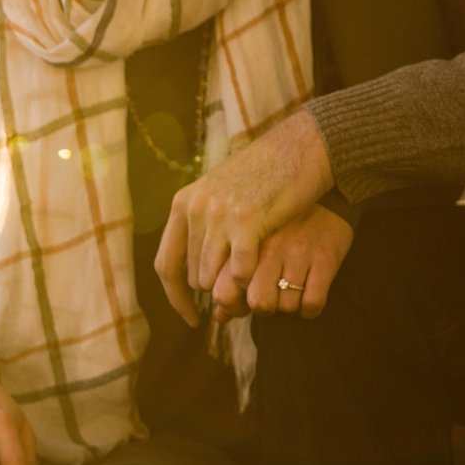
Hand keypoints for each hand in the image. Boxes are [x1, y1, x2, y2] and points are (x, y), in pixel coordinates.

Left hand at [155, 109, 334, 328]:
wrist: (298, 148)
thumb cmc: (264, 174)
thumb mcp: (220, 191)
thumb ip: (201, 220)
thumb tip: (191, 261)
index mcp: (184, 203)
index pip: (166, 264)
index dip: (175, 297)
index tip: (191, 317)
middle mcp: (195, 210)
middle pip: (193, 276)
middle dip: (214, 291)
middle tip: (236, 298)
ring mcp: (219, 215)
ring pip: (213, 278)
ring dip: (232, 288)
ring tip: (251, 287)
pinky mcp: (247, 222)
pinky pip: (240, 271)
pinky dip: (248, 280)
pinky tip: (260, 276)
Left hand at [223, 202, 351, 319]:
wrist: (324, 195)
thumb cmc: (279, 226)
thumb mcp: (250, 243)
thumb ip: (229, 278)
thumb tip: (219, 317)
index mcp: (242, 241)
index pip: (224, 294)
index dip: (233, 307)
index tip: (243, 301)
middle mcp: (268, 246)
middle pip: (258, 303)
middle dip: (263, 308)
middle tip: (270, 297)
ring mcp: (298, 252)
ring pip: (287, 305)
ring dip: (290, 305)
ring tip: (291, 291)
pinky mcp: (325, 258)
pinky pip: (313, 303)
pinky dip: (310, 308)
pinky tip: (308, 296)